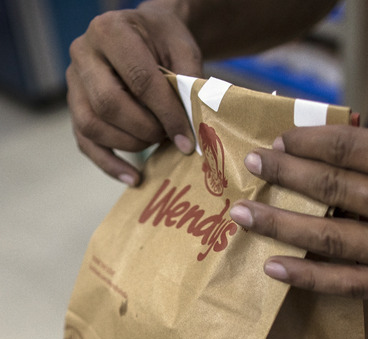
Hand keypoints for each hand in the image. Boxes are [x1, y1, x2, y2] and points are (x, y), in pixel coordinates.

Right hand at [67, 1, 200, 185]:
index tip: (187, 139)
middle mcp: (83, 54)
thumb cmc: (165, 40)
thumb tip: (194, 125)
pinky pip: (84, 141)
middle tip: (169, 137)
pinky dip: (109, 164)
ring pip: (91, 125)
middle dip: (145, 129)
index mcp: (111, 32)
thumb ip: (187, 81)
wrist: (144, 32)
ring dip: (130, 143)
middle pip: (108, 104)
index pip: (139, 80)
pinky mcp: (74, 105)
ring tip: (157, 143)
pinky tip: (134, 178)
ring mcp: (73, 81)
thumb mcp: (183, 48)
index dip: (166, 114)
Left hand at [229, 124, 367, 303]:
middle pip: (334, 189)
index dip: (307, 143)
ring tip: (245, 216)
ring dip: (283, 226)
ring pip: (334, 239)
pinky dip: (312, 277)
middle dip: (286, 176)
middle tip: (253, 168)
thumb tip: (336, 150)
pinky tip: (278, 268)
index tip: (278, 141)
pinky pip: (354, 284)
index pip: (350, 149)